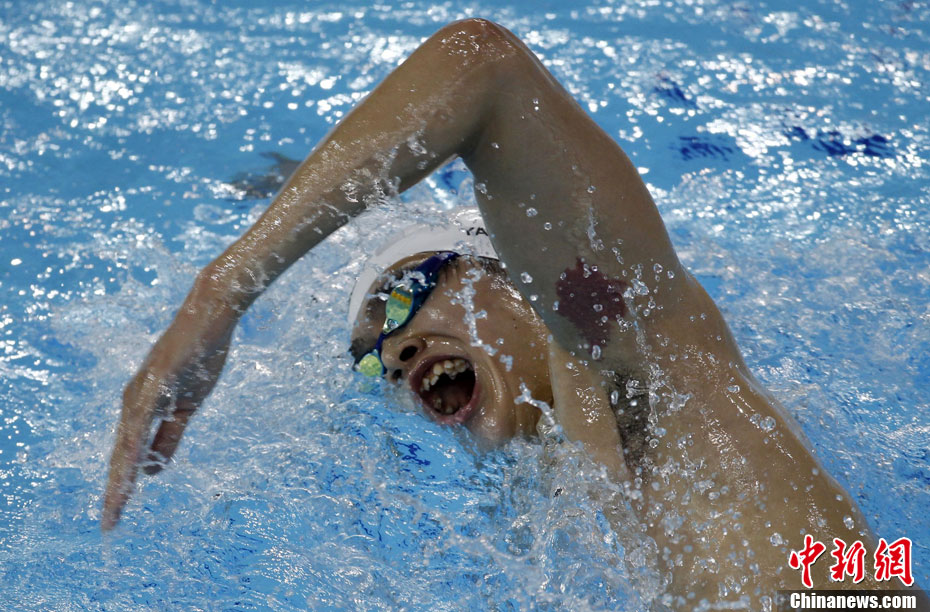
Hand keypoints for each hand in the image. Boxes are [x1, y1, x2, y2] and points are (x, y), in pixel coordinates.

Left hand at [101, 320, 231, 529]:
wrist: (211, 317)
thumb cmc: (201, 355)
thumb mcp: (188, 405)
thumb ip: (171, 435)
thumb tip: (156, 467)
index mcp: (142, 406)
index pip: (128, 452)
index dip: (123, 482)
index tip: (118, 511)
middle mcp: (133, 400)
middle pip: (120, 454)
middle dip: (115, 490)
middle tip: (109, 522)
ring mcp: (141, 392)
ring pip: (125, 444)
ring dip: (120, 478)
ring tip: (116, 507)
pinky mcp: (154, 384)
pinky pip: (140, 425)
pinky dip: (133, 450)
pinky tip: (130, 470)